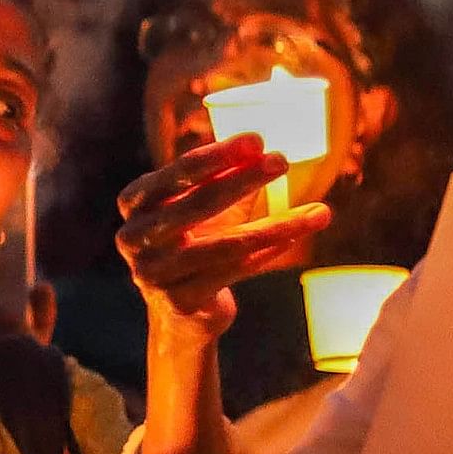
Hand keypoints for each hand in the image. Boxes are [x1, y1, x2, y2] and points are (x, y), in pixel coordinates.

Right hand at [118, 136, 331, 334]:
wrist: (179, 312)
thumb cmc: (193, 245)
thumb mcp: (203, 208)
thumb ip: (223, 180)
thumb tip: (261, 148)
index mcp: (134, 203)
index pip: (179, 172)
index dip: (219, 155)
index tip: (258, 140)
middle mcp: (134, 237)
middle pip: (199, 203)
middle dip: (245, 179)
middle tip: (282, 161)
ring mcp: (154, 272)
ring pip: (226, 244)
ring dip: (276, 224)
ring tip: (318, 212)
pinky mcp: (180, 301)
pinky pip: (233, 271)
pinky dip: (267, 253)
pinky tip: (293, 237)